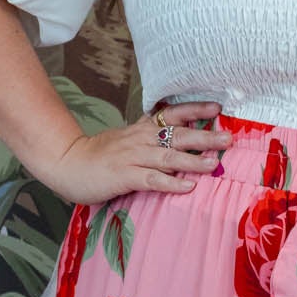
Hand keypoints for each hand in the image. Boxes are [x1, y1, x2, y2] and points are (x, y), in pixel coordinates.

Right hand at [42, 100, 231, 204]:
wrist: (68, 163)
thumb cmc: (99, 155)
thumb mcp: (127, 139)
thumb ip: (149, 138)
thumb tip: (178, 141)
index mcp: (142, 129)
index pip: (172, 114)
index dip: (195, 110)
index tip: (217, 108)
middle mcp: (140, 139)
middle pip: (178, 134)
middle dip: (205, 137)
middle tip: (228, 139)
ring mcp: (133, 158)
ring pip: (168, 156)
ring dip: (193, 160)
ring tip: (214, 164)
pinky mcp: (125, 176)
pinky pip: (152, 180)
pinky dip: (171, 183)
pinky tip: (188, 187)